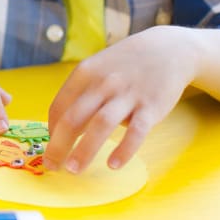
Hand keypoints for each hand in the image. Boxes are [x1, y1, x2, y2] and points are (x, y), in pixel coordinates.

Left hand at [45, 26, 197, 173]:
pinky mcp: (150, 107)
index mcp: (84, 74)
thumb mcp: (97, 68)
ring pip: (100, 126)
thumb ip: (80, 94)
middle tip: (53, 166)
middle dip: (58, 146)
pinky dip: (123, 150)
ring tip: (74, 170)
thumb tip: (62, 126)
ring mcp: (127, 95)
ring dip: (84, 150)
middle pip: (73, 119)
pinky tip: (113, 165)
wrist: (168, 50)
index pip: (59, 107)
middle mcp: (102, 84)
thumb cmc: (124, 65)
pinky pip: (135, 132)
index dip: (51, 130)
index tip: (51, 147)